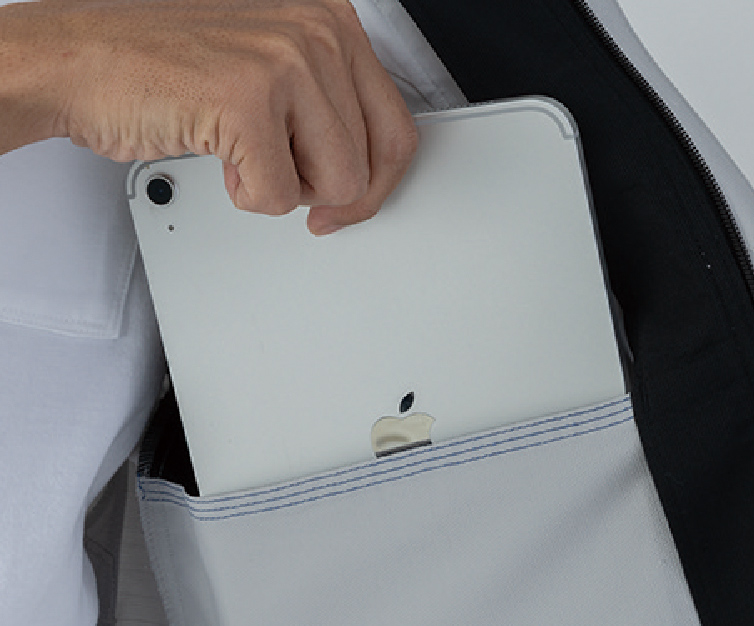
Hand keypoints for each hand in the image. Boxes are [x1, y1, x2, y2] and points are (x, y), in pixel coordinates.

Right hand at [7, 0, 417, 233]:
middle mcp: (317, 32)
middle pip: (369, 168)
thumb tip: (373, 170)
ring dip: (284, 189)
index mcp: (331, 22)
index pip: (398, 131)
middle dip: (322, 191)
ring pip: (336, 186)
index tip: (347, 201)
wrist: (81, 60)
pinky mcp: (248, 101)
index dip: (375, 185)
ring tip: (243, 151)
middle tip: (280, 177)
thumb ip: (331, 107)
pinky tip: (219, 155)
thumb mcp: (275, 72)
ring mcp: (285, 62)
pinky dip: (246, 195)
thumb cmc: (169, 70)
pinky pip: (280, 197)